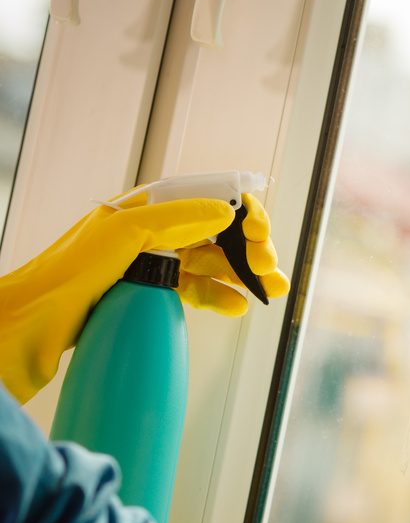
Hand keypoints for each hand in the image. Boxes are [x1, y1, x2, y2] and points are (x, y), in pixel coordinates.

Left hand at [0, 189, 286, 402]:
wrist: (28, 325)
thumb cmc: (66, 273)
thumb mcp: (125, 233)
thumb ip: (177, 218)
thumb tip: (224, 213)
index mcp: (147, 207)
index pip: (206, 197)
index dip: (239, 211)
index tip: (258, 230)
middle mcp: (152, 232)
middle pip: (214, 233)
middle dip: (248, 247)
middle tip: (267, 267)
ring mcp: (151, 264)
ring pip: (209, 263)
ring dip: (242, 274)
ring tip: (268, 289)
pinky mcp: (148, 294)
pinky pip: (194, 290)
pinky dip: (220, 297)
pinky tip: (237, 306)